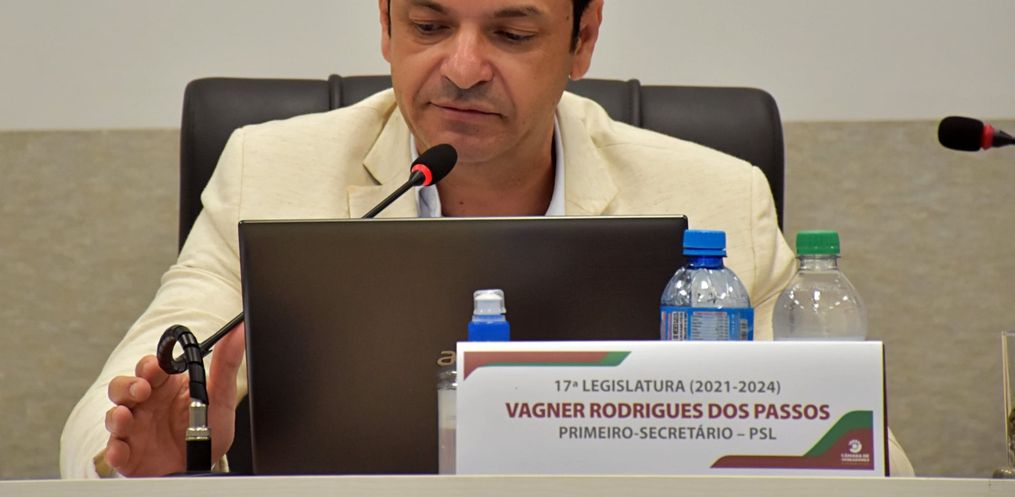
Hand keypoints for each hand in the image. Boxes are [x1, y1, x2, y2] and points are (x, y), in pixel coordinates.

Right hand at [103, 323, 245, 475]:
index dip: (151, 365)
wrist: (204, 465)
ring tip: (125, 416)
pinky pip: (114, 451)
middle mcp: (145, 404)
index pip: (150, 367)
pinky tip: (120, 450)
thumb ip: (226, 364)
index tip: (158, 367)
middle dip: (128, 386)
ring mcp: (134, 428)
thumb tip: (238, 331)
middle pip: (123, 386)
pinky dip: (114, 450)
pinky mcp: (128, 454)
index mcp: (166, 386)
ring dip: (117, 415)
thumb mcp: (221, 396)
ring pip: (114, 415)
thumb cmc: (207, 427)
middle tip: (142, 390)